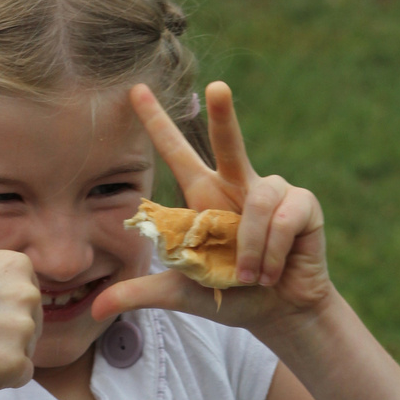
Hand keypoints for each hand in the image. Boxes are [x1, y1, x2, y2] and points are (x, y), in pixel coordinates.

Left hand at [91, 82, 331, 332]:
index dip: (157, 121)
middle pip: (228, 141)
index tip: (135, 90)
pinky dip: (272, 251)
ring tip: (251, 276)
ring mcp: (272, 192)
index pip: (177, 152)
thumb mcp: (180, 291)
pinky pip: (282, 219)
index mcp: (204, 197)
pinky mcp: (303, 204)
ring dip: (251, 248)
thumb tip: (96, 310)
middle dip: (224, 113)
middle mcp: (237, 185)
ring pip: (256, 202)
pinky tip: (274, 270)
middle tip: (216, 86)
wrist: (279, 313)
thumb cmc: (230, 294)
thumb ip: (141, 293)